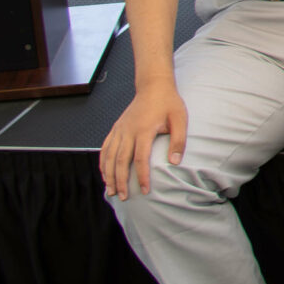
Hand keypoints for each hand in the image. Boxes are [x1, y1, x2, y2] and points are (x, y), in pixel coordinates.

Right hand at [101, 79, 188, 198]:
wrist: (153, 86)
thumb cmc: (168, 103)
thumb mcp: (180, 119)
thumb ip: (178, 141)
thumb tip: (174, 163)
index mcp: (143, 130)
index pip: (140, 159)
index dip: (142, 176)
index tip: (145, 191)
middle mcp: (128, 131)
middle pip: (121, 161)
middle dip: (121, 181)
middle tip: (123, 197)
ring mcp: (119, 130)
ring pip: (110, 157)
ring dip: (109, 175)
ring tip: (111, 191)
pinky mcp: (116, 128)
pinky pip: (105, 148)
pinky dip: (103, 162)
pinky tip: (104, 174)